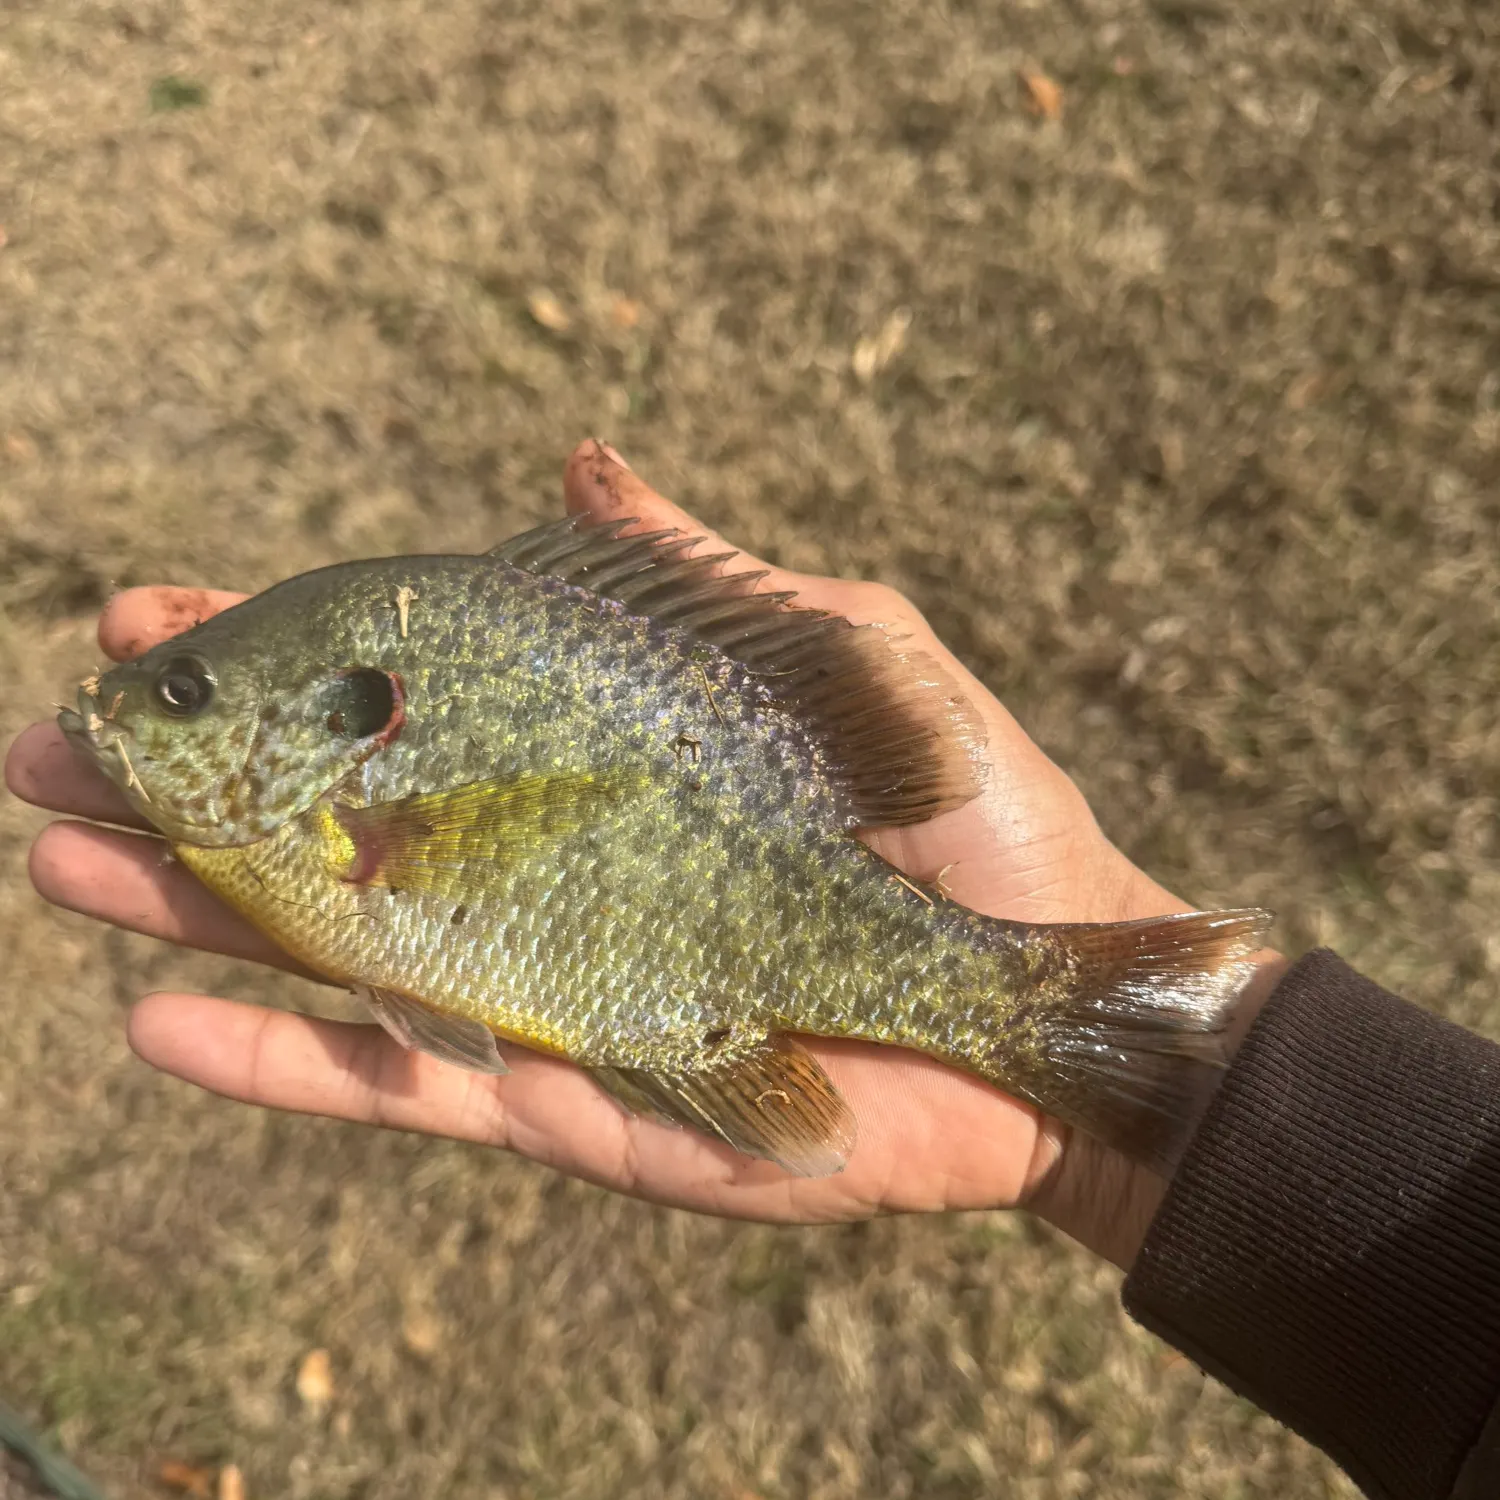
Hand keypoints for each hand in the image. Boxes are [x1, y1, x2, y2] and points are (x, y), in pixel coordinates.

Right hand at [5, 440, 1266, 1267]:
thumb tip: (576, 466)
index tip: (156, 620)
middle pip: (341, 829)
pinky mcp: (570, 1096)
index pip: (408, 708)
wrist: (1041, 996)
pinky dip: (292, 1056)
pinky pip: (408, 1083)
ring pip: (339, 953)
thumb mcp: (844, 654)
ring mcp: (547, 989)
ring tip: (61, 858)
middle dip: (191, 786)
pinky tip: (163, 1018)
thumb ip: (705, 577)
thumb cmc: (968, 813)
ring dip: (194, 912)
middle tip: (54, 741)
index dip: (281, 666)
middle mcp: (549, 874)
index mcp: (598, 769)